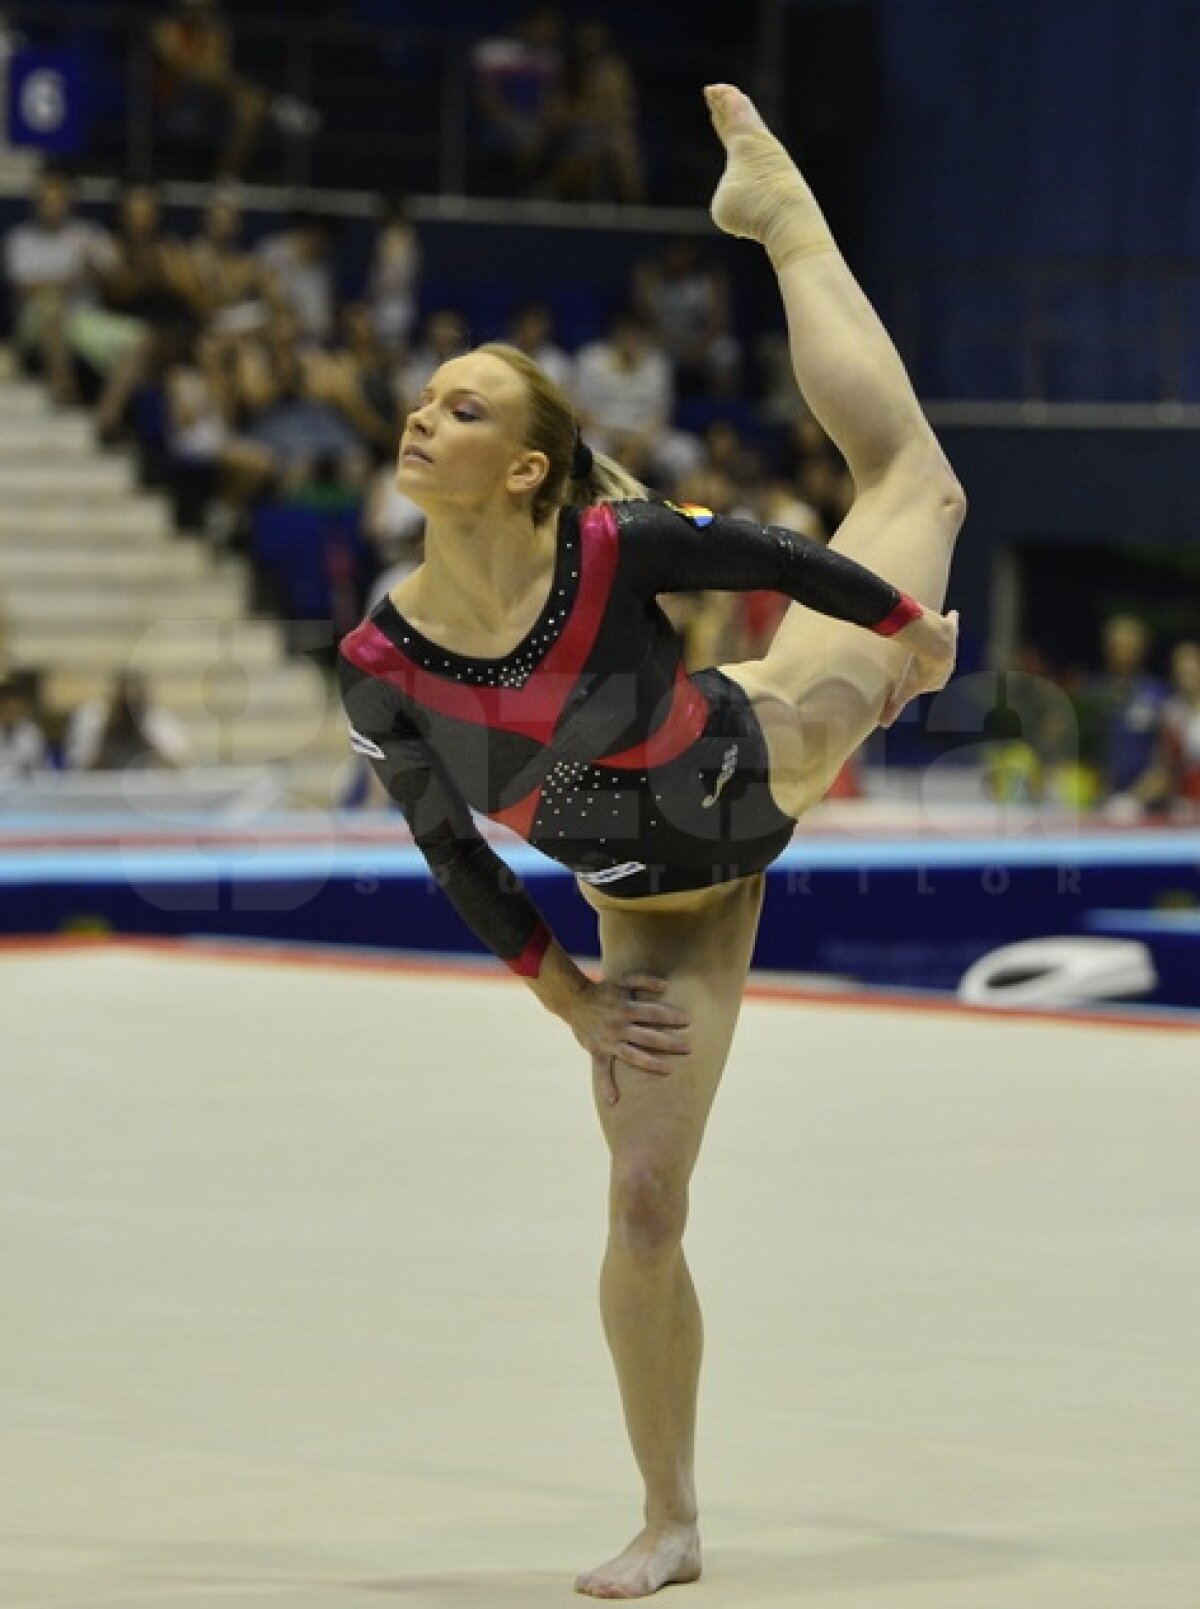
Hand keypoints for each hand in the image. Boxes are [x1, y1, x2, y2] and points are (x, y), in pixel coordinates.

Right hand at [561, 972, 690, 1105]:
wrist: (573, 1000)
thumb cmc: (602, 990)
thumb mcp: (622, 980)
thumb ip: (644, 980)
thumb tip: (666, 985)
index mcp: (626, 1008)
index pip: (654, 1013)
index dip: (672, 1015)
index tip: (689, 1021)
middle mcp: (619, 1026)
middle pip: (648, 1036)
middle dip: (669, 1042)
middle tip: (689, 1048)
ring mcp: (608, 1041)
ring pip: (632, 1055)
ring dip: (651, 1063)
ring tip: (669, 1070)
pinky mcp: (597, 1051)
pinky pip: (602, 1071)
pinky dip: (606, 1086)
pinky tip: (613, 1101)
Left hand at [880, 608, 958, 727]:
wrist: (932, 646)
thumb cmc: (919, 669)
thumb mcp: (905, 690)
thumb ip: (894, 706)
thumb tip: (883, 724)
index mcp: (939, 679)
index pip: (933, 683)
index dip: (925, 681)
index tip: (917, 678)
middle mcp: (948, 663)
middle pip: (939, 664)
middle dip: (933, 663)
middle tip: (923, 660)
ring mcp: (951, 645)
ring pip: (946, 645)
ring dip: (941, 643)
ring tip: (935, 639)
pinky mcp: (951, 629)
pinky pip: (953, 623)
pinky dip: (953, 619)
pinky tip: (953, 613)